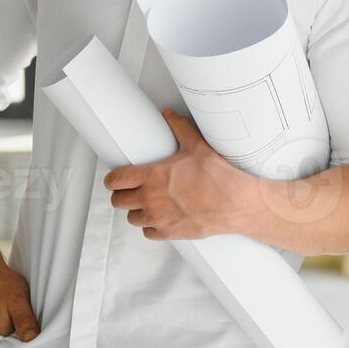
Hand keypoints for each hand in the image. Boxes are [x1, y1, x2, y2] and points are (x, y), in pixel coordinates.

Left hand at [103, 108, 247, 240]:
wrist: (235, 203)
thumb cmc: (218, 177)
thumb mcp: (197, 146)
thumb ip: (180, 128)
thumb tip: (170, 115)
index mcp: (153, 177)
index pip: (115, 180)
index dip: (112, 179)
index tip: (116, 178)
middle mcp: (151, 199)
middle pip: (118, 201)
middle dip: (122, 194)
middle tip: (131, 189)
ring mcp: (159, 218)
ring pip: (131, 218)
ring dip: (136, 210)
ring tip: (146, 202)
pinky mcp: (169, 232)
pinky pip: (148, 232)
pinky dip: (150, 225)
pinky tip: (159, 217)